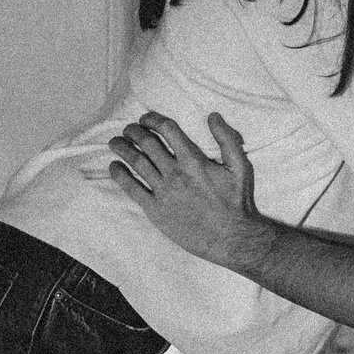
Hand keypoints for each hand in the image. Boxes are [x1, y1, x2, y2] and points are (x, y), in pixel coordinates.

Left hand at [109, 111, 269, 273]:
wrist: (231, 237)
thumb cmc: (236, 202)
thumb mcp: (239, 166)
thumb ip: (227, 138)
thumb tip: (213, 116)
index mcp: (193, 160)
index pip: (167, 130)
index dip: (152, 119)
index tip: (145, 118)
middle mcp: (175, 173)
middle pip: (147, 144)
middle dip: (134, 132)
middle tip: (128, 129)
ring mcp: (163, 192)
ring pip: (136, 163)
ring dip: (122, 149)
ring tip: (115, 142)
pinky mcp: (155, 210)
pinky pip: (132, 189)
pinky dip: (120, 175)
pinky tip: (114, 167)